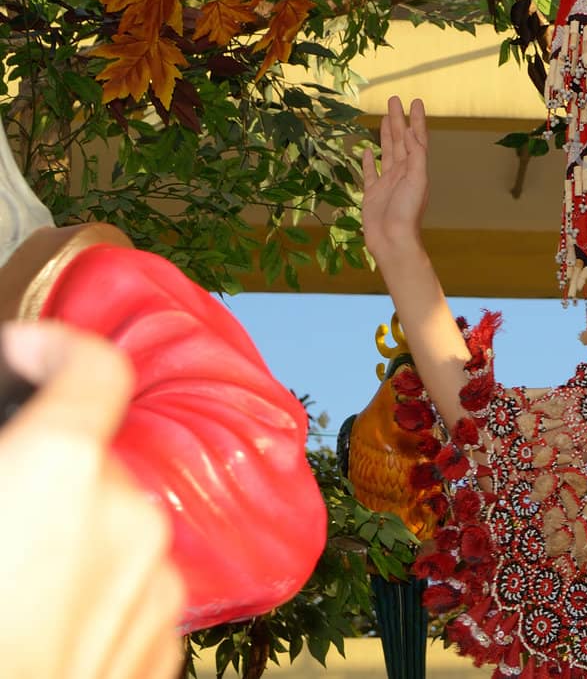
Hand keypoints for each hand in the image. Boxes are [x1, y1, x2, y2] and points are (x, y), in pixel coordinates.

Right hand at [0, 322, 183, 678]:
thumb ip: (2, 465)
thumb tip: (10, 456)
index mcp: (62, 469)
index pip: (92, 367)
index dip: (56, 346)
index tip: (28, 352)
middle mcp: (129, 514)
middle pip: (92, 463)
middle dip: (42, 476)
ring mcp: (155, 585)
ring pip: (115, 532)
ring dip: (68, 542)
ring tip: (4, 592)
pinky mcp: (163, 648)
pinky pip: (129, 595)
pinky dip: (90, 599)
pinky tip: (32, 635)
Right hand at [362, 96, 430, 262]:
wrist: (392, 240)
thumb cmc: (407, 213)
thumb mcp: (416, 180)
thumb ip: (415, 157)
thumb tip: (413, 133)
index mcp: (415, 168)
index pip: (417, 138)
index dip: (416, 120)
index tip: (414, 101)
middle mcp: (403, 172)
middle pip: (401, 140)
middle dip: (399, 119)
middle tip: (394, 99)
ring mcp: (387, 182)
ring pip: (387, 151)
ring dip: (387, 134)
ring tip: (385, 117)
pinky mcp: (372, 193)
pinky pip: (370, 172)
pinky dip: (369, 160)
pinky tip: (367, 150)